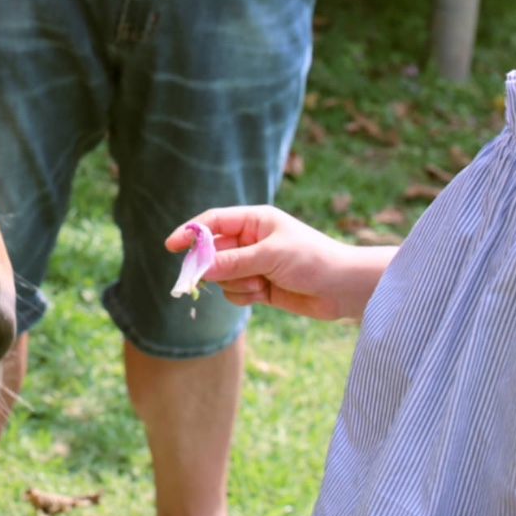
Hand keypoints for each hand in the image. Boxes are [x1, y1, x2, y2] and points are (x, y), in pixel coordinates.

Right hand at [166, 207, 385, 321]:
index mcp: (255, 220)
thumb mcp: (270, 256)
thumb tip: (199, 268)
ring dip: (235, 283)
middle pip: (213, 252)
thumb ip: (233, 262)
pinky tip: (263, 294)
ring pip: (222, 275)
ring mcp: (255, 264)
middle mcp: (252, 240)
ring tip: (259, 284)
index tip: (171, 246)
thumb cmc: (313, 260)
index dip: (191, 232)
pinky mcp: (260, 286)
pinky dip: (244, 295)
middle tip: (204, 279)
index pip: (214, 221)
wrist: (344, 288)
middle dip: (212, 266)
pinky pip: (235, 292)